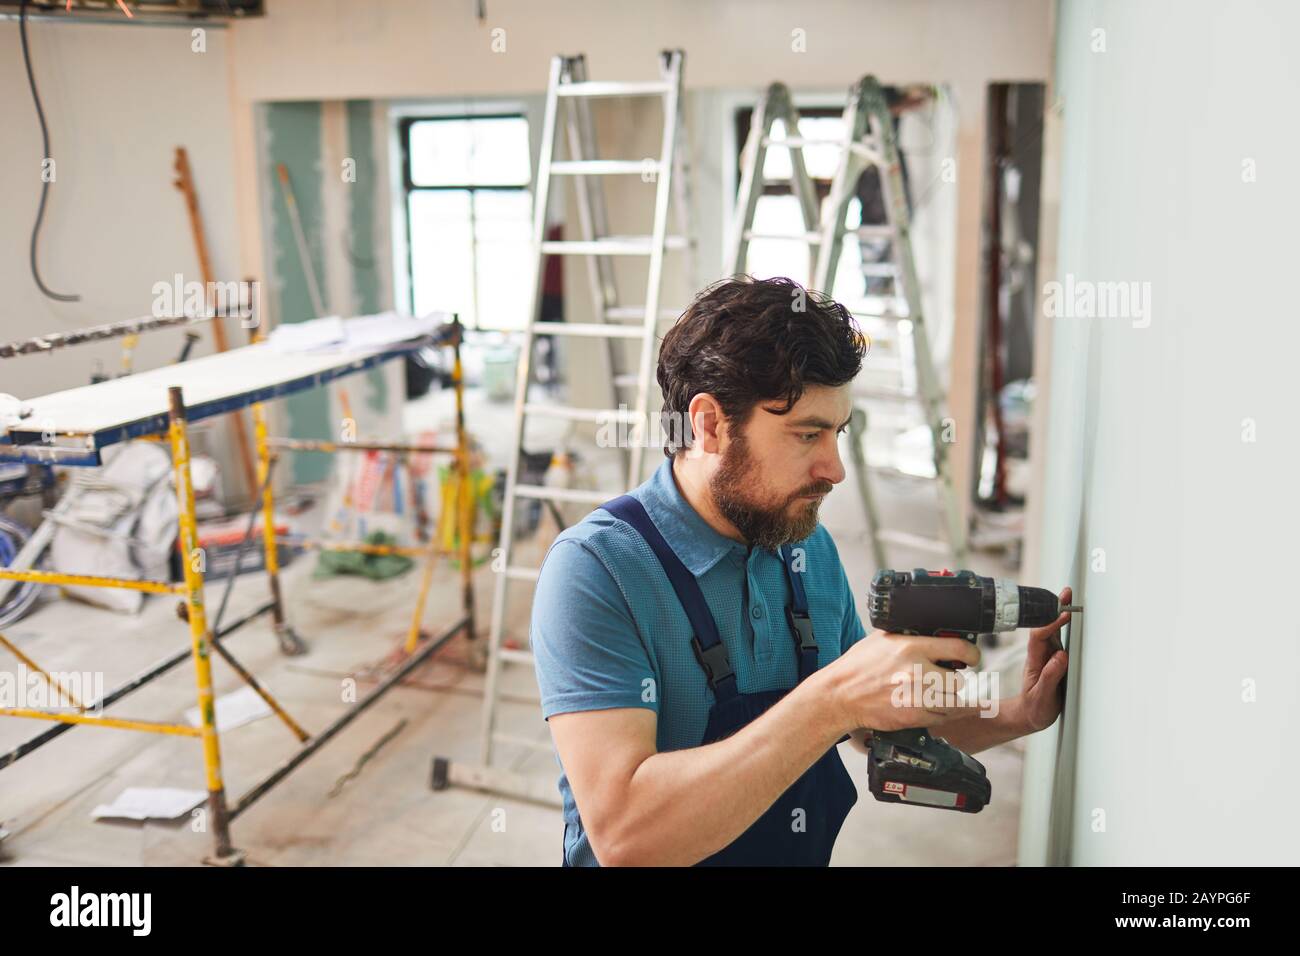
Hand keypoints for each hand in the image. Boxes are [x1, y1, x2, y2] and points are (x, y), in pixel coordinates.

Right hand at [822, 629, 981, 733]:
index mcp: (911, 647)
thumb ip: (908, 636)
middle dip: (952, 679)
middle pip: (958, 679)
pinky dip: (937, 713)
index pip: (959, 648)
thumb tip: (931, 633)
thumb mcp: (881, 640)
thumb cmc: (858, 666)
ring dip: (947, 697)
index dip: (972, 654)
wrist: (840, 696)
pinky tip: (926, 706)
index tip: (971, 658)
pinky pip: (941, 717)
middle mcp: (918, 672)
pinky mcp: (914, 717)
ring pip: (952, 700)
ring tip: (933, 693)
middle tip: (942, 678)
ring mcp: (917, 697)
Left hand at [1013, 586, 1072, 732]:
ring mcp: (1048, 655)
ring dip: (1060, 613)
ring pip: (1053, 630)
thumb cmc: (1035, 707)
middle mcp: (1041, 654)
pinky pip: (1060, 638)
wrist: (1029, 715)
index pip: (1041, 636)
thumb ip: (1050, 677)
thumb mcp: (1042, 697)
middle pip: (1046, 626)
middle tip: (1067, 593)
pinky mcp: (1056, 658)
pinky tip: (1071, 614)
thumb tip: (1061, 656)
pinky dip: (1065, 624)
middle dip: (1055, 608)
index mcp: (1036, 661)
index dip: (1051, 623)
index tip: (1063, 614)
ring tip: (1069, 596)